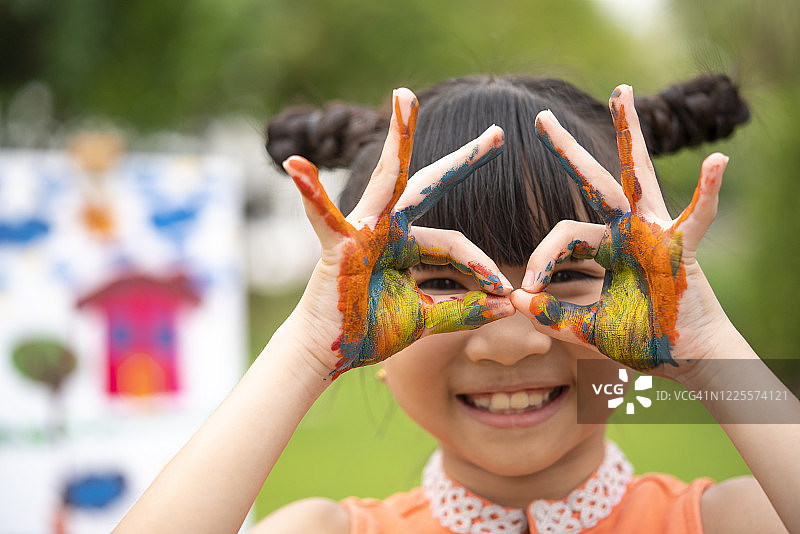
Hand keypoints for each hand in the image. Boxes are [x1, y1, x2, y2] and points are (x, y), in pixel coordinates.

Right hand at [285, 88, 513, 377]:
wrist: (329, 353)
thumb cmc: (370, 331)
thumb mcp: (425, 319)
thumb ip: (463, 310)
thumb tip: (510, 304)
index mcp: (406, 244)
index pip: (454, 244)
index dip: (482, 266)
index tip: (506, 292)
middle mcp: (386, 228)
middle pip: (430, 186)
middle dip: (464, 161)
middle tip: (499, 135)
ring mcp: (361, 230)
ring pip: (387, 178)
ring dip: (397, 138)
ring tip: (405, 98)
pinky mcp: (337, 244)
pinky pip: (324, 217)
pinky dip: (309, 193)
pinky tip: (296, 167)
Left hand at [511, 84, 729, 373]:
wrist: (684, 361)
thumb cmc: (642, 339)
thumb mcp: (588, 329)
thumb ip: (554, 316)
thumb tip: (514, 301)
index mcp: (606, 246)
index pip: (563, 235)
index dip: (540, 258)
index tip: (525, 289)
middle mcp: (628, 230)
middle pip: (594, 181)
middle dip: (567, 151)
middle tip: (541, 119)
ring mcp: (656, 233)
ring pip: (638, 176)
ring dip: (630, 133)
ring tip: (620, 92)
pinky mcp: (682, 248)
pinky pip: (697, 217)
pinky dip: (708, 191)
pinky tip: (718, 161)